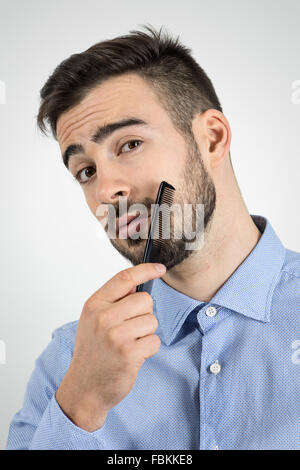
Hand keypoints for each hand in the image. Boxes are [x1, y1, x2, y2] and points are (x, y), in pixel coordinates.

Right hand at [55, 262, 165, 431]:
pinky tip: (133, 356)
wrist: (85, 387)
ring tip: (129, 344)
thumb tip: (138, 281)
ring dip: (146, 333)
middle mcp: (103, 317)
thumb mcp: (93, 319)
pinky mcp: (129, 354)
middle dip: (144, 313)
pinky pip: (154, 341)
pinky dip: (148, 349)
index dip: (146, 270)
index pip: (124, 278)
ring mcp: (116, 336)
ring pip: (152, 321)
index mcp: (94, 304)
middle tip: (130, 328)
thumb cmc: (93, 351)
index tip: (159, 268)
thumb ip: (113, 300)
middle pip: (145, 299)